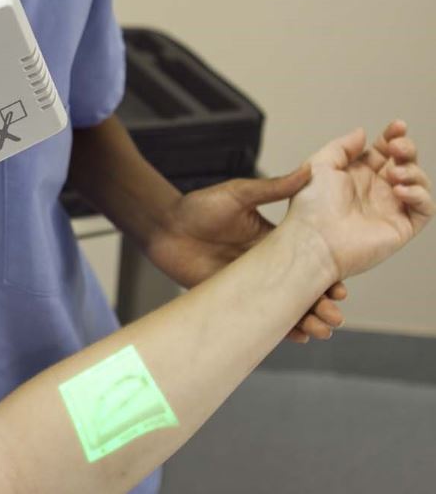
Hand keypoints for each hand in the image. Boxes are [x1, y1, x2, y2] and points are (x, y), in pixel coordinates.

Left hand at [145, 165, 346, 342]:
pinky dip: (281, 329)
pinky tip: (296, 336)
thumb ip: (273, 188)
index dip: (329, 275)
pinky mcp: (233, 298)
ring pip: (288, 307)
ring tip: (321, 329)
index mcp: (274, 240)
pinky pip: (261, 318)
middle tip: (335, 315)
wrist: (164, 226)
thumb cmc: (198, 207)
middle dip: (324, 304)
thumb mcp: (238, 194)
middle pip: (305, 289)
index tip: (341, 287)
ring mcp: (252, 284)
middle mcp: (268, 265)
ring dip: (308, 321)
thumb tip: (310, 170)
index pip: (310, 261)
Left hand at [286, 122, 431, 280]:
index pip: (383, 151)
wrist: (314, 240)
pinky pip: (424, 208)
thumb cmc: (310, 207)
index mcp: (356, 174)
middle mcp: (375, 190)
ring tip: (394, 174)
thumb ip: (342, 146)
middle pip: (404, 162)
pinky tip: (401, 190)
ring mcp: (390, 208)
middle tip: (397, 148)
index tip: (397, 126)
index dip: (393, 137)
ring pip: (418, 183)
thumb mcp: (320, 165)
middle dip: (407, 149)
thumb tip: (363, 133)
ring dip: (413, 172)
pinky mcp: (401, 227)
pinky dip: (420, 195)